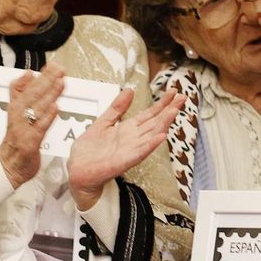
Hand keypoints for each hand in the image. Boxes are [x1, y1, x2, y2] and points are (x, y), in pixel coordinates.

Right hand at [0, 63, 64, 188]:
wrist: (8, 167)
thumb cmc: (16, 139)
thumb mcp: (16, 113)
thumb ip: (19, 93)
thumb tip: (27, 73)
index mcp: (16, 108)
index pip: (25, 87)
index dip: (39, 76)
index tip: (52, 64)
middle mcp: (18, 116)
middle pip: (31, 94)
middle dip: (46, 80)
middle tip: (59, 68)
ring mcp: (23, 129)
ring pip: (36, 108)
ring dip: (49, 94)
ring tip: (60, 82)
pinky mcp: (29, 142)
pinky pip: (39, 128)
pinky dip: (47, 117)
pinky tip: (55, 107)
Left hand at [67, 88, 183, 209]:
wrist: (78, 170)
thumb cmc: (89, 150)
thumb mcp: (102, 122)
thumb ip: (117, 108)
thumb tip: (130, 90)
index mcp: (128, 129)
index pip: (150, 114)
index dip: (162, 103)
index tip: (174, 91)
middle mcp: (133, 138)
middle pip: (155, 122)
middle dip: (169, 109)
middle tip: (182, 97)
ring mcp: (131, 150)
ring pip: (152, 135)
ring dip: (164, 123)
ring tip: (174, 111)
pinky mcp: (124, 161)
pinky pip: (140, 152)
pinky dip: (151, 144)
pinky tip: (161, 136)